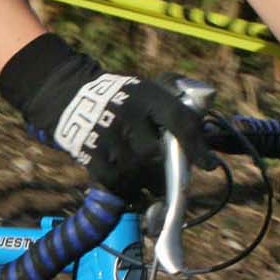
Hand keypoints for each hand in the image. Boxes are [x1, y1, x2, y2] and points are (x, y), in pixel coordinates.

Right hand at [53, 73, 214, 197]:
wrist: (70, 96)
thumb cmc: (122, 99)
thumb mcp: (148, 92)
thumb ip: (176, 110)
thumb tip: (208, 137)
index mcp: (146, 95)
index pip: (178, 120)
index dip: (196, 145)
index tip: (209, 164)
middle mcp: (126, 114)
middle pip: (155, 154)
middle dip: (165, 168)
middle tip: (171, 174)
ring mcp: (106, 136)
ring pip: (137, 172)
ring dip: (146, 180)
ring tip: (146, 177)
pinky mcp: (89, 155)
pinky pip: (117, 183)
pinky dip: (127, 187)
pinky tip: (129, 181)